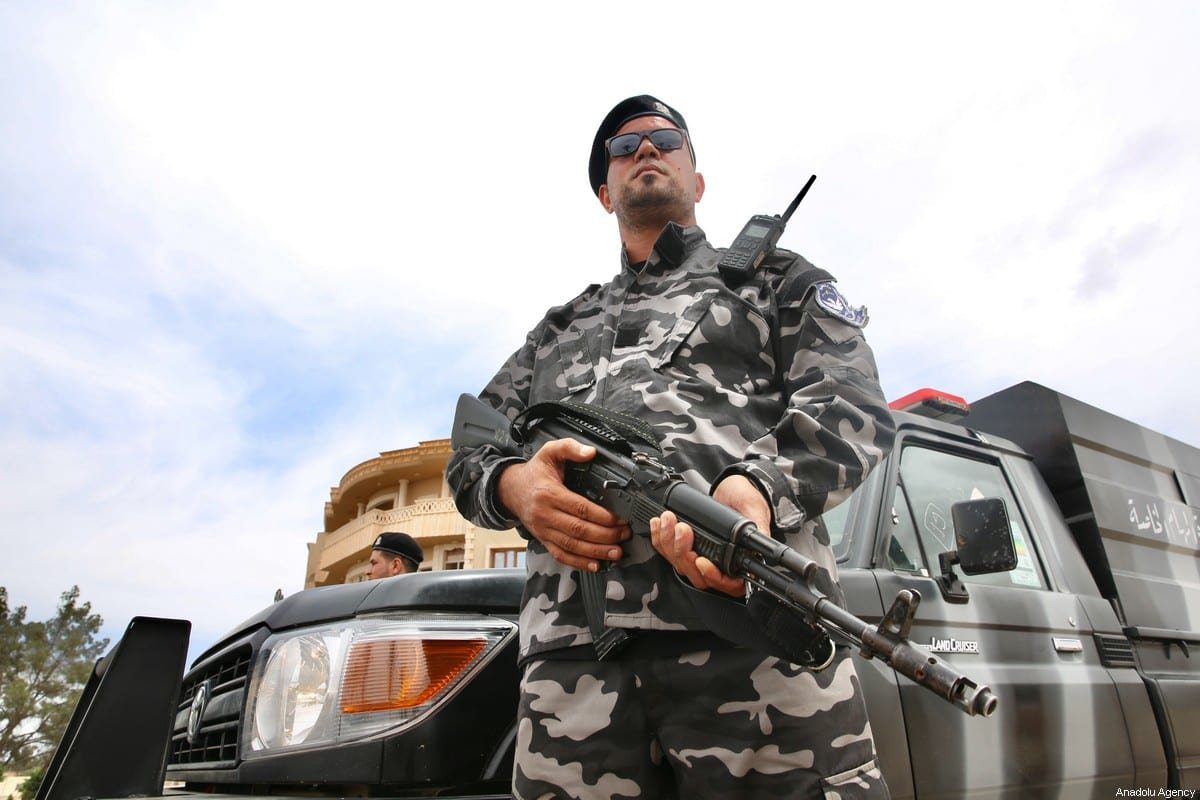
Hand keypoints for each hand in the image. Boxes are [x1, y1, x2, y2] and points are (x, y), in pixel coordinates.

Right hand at [496, 438, 630, 571]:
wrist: (510, 489)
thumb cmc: (534, 472)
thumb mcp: (549, 452)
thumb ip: (569, 447)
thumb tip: (590, 452)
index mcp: (549, 493)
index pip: (580, 508)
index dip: (603, 517)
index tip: (620, 519)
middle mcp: (545, 515)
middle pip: (579, 530)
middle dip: (605, 536)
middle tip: (624, 535)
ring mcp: (543, 530)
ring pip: (572, 546)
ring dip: (596, 552)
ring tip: (616, 552)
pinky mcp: (543, 540)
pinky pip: (561, 555)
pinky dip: (579, 562)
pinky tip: (595, 564)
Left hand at [650, 474, 770, 597]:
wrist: (730, 486)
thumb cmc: (746, 498)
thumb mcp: (754, 509)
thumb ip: (756, 526)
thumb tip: (758, 541)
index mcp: (741, 561)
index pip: (729, 584)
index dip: (714, 577)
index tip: (702, 561)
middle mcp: (720, 564)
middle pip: (698, 576)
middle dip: (684, 554)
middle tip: (682, 530)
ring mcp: (701, 556)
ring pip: (681, 565)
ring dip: (669, 544)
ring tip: (669, 520)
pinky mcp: (686, 547)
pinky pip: (669, 553)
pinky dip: (661, 539)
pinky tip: (659, 524)